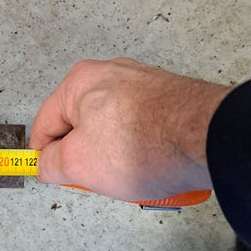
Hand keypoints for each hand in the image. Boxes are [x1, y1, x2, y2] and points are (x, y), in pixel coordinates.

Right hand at [29, 58, 230, 200]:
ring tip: (129, 171)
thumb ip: (49, 164)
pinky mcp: (165, 96)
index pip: (44, 125)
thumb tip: (45, 165)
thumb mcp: (76, 163)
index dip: (43, 155)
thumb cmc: (140, 145)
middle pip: (80, 125)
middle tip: (98, 176)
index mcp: (79, 82)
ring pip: (109, 128)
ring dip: (112, 154)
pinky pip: (137, 126)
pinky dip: (138, 147)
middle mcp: (109, 74)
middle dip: (85, 155)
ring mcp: (141, 83)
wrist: (207, 138)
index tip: (51, 174)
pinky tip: (150, 162)